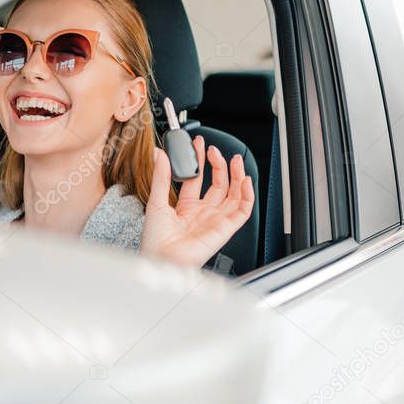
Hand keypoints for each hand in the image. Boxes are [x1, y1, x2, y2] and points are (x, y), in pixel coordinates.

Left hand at [140, 136, 255, 268]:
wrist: (162, 258)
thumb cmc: (156, 240)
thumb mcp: (156, 201)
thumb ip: (160, 176)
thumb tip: (159, 154)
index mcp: (186, 207)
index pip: (197, 178)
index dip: (199, 160)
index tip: (198, 144)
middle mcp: (202, 213)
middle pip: (218, 184)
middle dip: (219, 165)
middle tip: (214, 150)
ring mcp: (215, 220)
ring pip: (233, 194)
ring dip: (237, 176)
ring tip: (234, 159)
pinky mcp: (226, 229)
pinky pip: (243, 211)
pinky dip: (247, 195)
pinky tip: (245, 180)